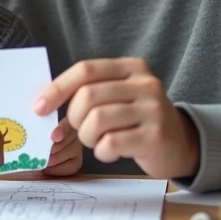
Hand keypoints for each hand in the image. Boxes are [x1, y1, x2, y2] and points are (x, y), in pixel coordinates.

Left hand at [33, 58, 199, 179]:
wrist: (181, 144)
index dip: (57, 88)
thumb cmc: (138, 121)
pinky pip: (110, 143)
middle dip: (74, 118)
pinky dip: (102, 152)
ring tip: (98, 141)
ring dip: (88, 137)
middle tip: (80, 130)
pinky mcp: (155, 136)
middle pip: (88, 96)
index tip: (39, 107)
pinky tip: (111, 151)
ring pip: (96, 120)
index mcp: (132, 67)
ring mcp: (153, 109)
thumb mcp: (119, 97)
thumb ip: (88, 94)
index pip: (86, 70)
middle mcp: (145, 84)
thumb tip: (43, 107)